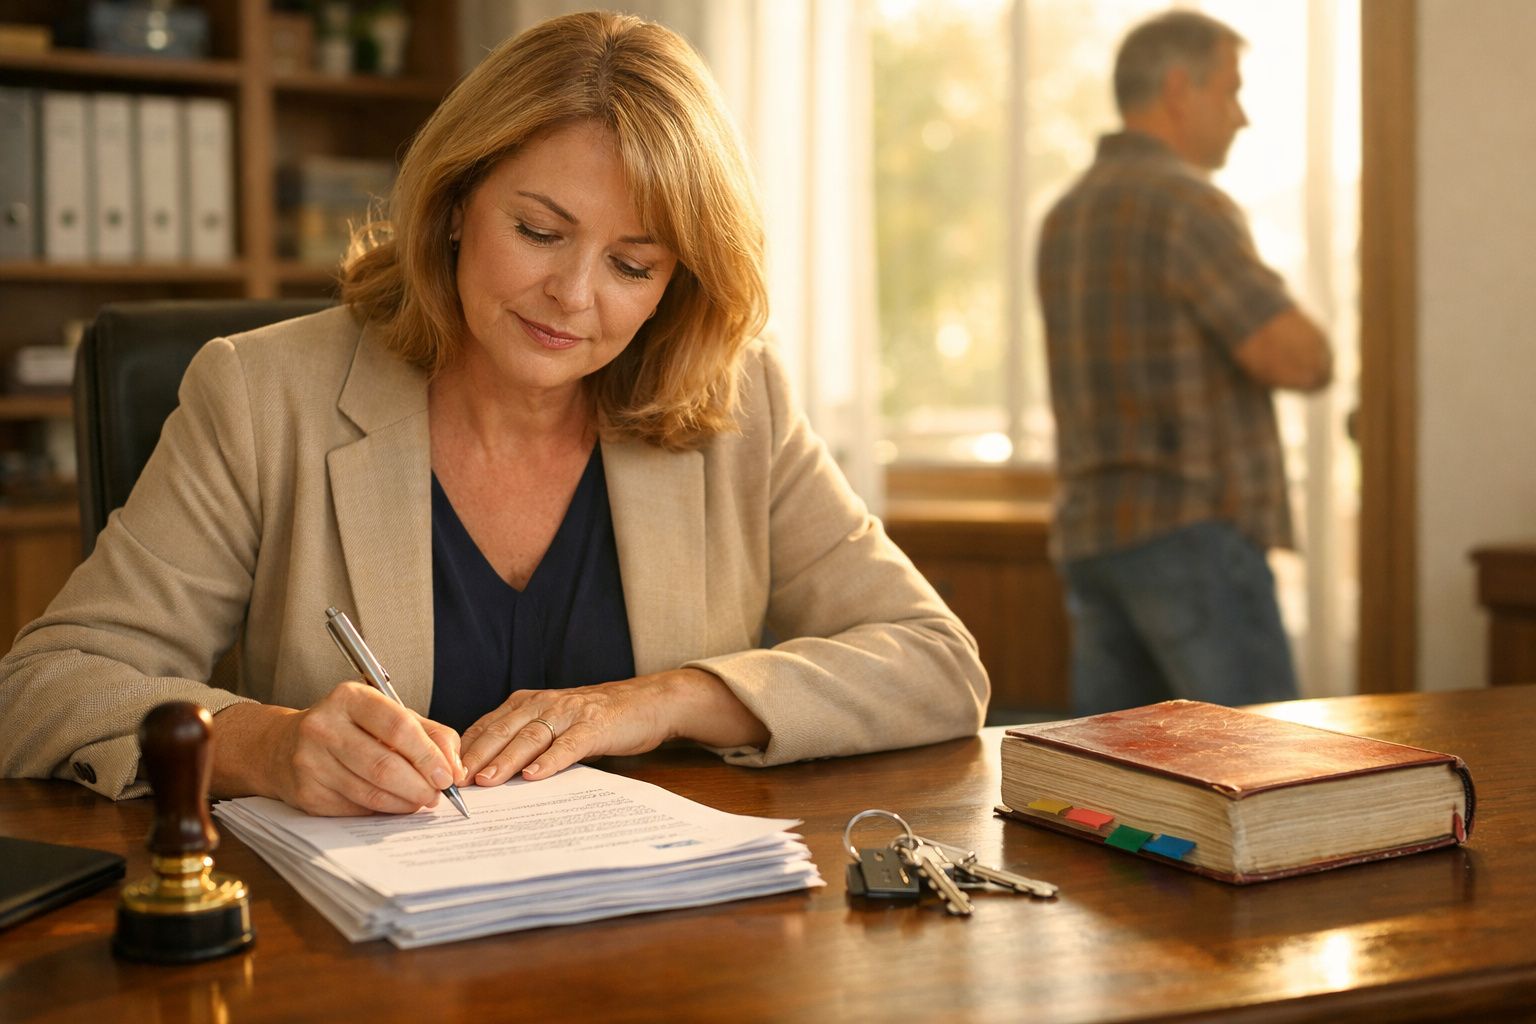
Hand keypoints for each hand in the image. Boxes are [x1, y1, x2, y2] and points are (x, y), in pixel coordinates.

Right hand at [212, 683, 465, 815]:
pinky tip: (392, 804)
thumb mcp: (388, 715)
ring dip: (404, 802)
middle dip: (420, 785)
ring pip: (371, 792)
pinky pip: (355, 808)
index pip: (398, 726)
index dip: (428, 755)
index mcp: (349, 698)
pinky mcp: (306, 793)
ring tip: (420, 801)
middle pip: (384, 765)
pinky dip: (382, 810)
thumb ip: (429, 734)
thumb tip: (455, 767)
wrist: (282, 747)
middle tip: (438, 795)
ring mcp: (310, 761)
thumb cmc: (349, 728)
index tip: (448, 775)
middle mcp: (324, 726)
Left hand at [459, 668, 768, 784]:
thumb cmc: (596, 719)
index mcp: (529, 702)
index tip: (442, 773)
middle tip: (453, 781)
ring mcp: (571, 712)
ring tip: (486, 781)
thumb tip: (485, 773)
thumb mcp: (554, 725)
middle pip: (503, 729)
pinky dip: (551, 760)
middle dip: (476, 756)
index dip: (465, 749)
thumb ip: (524, 742)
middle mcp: (545, 703)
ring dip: (505, 759)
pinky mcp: (596, 725)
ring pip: (531, 735)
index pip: (488, 725)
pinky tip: (535, 776)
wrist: (648, 702)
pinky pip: (570, 743)